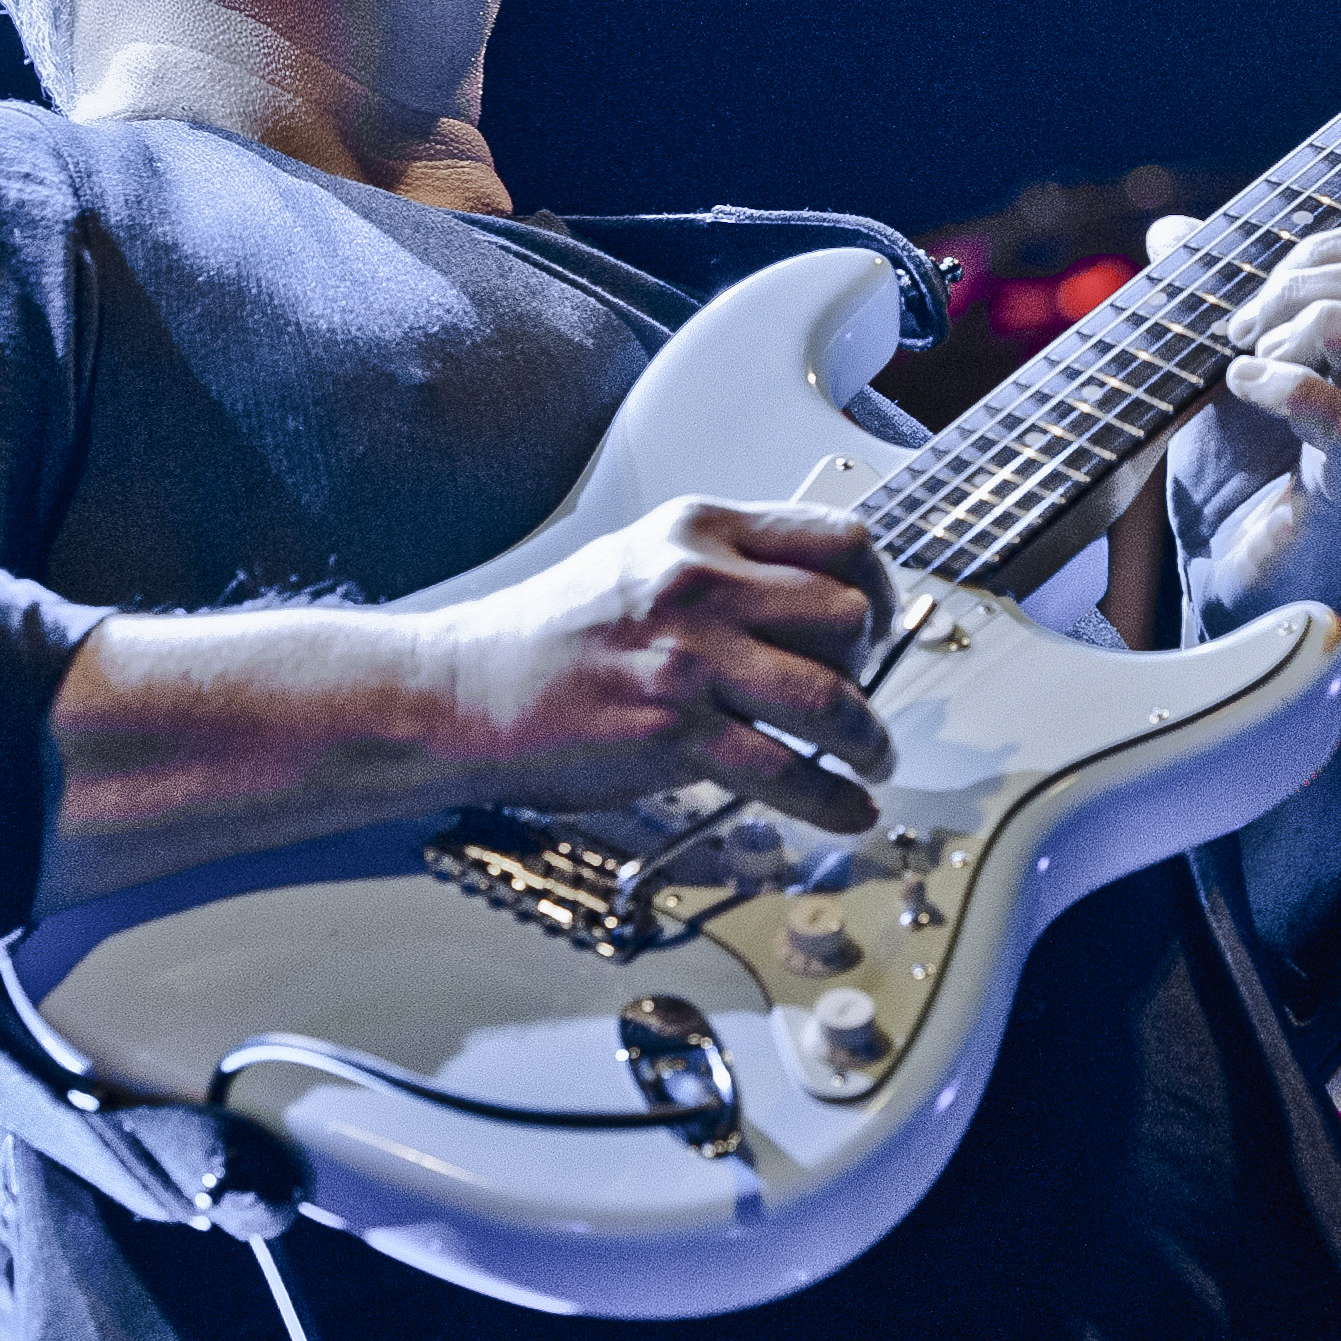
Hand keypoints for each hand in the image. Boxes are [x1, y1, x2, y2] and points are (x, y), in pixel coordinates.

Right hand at [413, 498, 898, 830]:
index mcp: (700, 530)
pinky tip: (849, 810)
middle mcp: (701, 582)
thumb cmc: (551, 636)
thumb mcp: (642, 562)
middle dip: (870, 665)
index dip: (879, 588)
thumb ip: (725, 571)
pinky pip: (785, 772)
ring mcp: (688, 657)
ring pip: (831, 696)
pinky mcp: (673, 731)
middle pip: (848, 615)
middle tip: (859, 696)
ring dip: (869, 740)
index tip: (879, 624)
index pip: (839, 540)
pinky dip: (832, 799)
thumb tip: (817, 610)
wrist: (461, 691)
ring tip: (872, 760)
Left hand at [1148, 216, 1340, 635]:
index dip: (1317, 245)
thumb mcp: (1213, 373)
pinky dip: (1279, 385)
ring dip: (1307, 333)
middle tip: (1243, 332)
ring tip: (1252, 364)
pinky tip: (1240, 393)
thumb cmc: (1233, 484)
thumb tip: (1171, 230)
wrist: (1226, 587)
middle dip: (1300, 283)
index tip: (1251, 296)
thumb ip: (1206, 300)